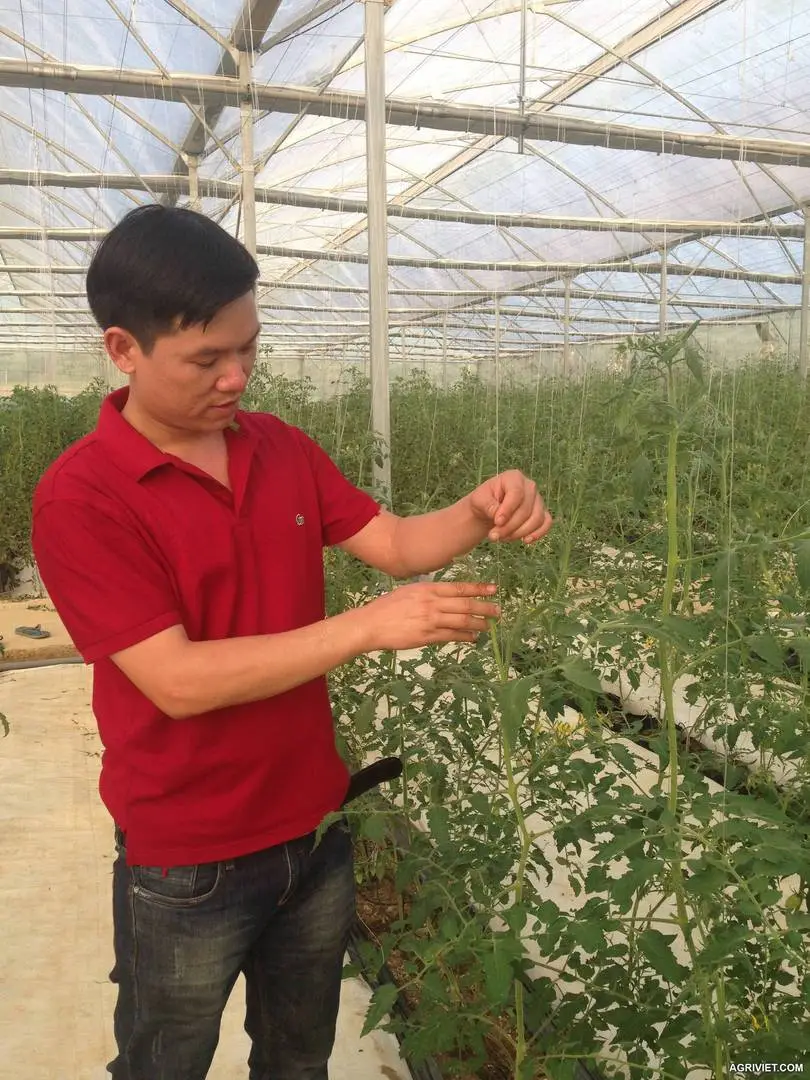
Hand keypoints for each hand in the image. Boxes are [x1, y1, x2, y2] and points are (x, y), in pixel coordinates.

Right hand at [355, 581, 500, 651]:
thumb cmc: (387, 607)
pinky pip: (452, 636)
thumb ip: (428, 593)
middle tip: (497, 611)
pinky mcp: (427, 636)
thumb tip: (445, 596)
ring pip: (462, 621)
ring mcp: (431, 620)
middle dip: (484, 607)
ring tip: (489, 625)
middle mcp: (432, 603)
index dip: (478, 589)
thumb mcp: (408, 591)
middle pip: (465, 605)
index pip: (459, 588)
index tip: (493, 589)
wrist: (371, 624)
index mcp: (427, 588)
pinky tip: (473, 637)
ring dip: (478, 623)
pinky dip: (465, 636)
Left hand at [469, 470, 552, 543]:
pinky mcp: (543, 513)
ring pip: (537, 518)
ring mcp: (538, 500)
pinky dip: (538, 533)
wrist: (488, 511)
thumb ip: (489, 506)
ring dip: (520, 532)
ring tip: (503, 538)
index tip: (497, 522)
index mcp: (514, 477)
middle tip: (494, 536)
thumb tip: (500, 518)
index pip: (516, 493)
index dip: (508, 510)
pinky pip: (546, 523)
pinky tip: (525, 541)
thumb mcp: (478, 500)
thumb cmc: (484, 501)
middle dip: (510, 526)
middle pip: (526, 509)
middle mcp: (530, 486)